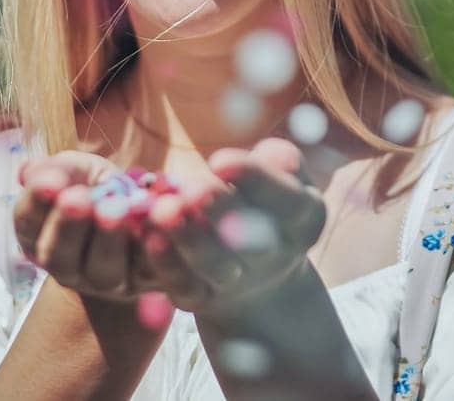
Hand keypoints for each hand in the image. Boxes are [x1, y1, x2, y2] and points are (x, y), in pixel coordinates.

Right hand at [13, 151, 160, 302]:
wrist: (142, 213)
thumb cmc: (98, 186)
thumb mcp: (77, 171)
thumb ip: (57, 170)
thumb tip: (30, 171)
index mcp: (39, 237)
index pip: (28, 222)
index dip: (37, 200)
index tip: (52, 180)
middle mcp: (66, 268)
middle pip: (59, 255)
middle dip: (69, 225)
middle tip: (80, 198)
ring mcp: (106, 282)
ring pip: (103, 270)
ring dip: (109, 240)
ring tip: (117, 207)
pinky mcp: (146, 282)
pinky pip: (150, 270)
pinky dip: (156, 250)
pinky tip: (156, 224)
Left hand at [140, 137, 325, 317]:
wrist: (256, 270)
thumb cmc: (265, 201)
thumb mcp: (282, 177)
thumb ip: (279, 161)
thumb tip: (276, 156)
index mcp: (303, 220)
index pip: (289, 202)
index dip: (257, 180)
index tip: (221, 160)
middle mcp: (274, 257)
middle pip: (254, 240)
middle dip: (222, 211)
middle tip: (194, 187)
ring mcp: (237, 283)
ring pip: (215, 265)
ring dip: (189, 238)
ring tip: (165, 209)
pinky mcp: (200, 298)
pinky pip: (183, 285)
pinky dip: (166, 263)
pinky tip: (150, 236)